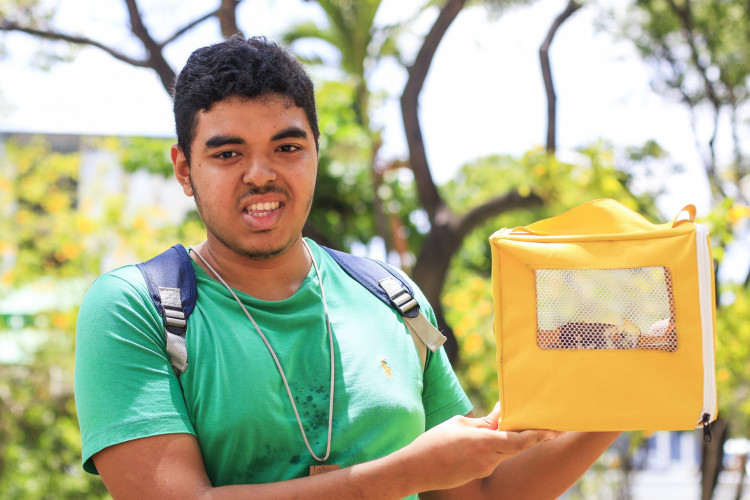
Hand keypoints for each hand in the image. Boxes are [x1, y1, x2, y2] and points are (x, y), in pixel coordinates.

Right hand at [404, 402, 562, 492]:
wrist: (416, 470)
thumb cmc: (434, 443)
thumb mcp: (460, 424)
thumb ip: (484, 421)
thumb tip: (501, 412)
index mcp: (485, 443)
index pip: (520, 440)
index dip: (539, 434)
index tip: (552, 428)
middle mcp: (489, 459)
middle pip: (517, 446)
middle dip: (532, 436)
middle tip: (546, 427)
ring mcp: (484, 469)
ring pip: (503, 451)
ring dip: (506, 439)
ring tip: (499, 424)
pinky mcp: (477, 474)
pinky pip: (491, 458)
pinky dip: (493, 447)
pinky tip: (479, 440)